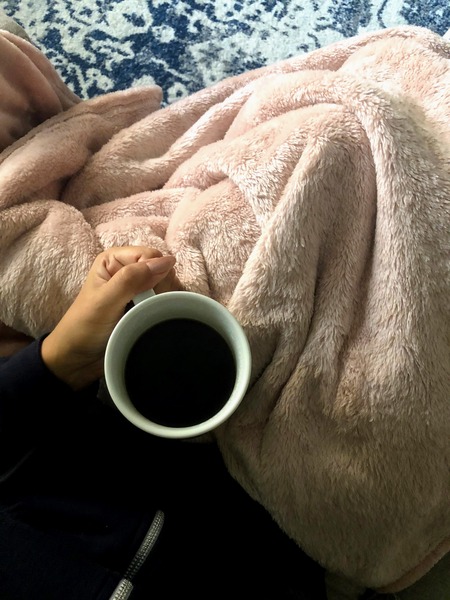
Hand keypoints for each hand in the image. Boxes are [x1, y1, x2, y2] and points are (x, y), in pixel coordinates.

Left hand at [41, 246, 179, 389]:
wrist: (77, 358)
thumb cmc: (85, 327)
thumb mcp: (106, 301)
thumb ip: (133, 278)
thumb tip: (167, 261)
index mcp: (114, 259)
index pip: (151, 256)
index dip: (156, 273)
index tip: (149, 295)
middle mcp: (125, 270)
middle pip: (161, 270)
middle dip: (160, 289)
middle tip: (145, 308)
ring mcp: (134, 289)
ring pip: (165, 286)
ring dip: (162, 301)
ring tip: (147, 316)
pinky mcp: (140, 305)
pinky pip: (161, 301)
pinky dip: (162, 309)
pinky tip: (154, 320)